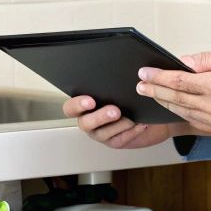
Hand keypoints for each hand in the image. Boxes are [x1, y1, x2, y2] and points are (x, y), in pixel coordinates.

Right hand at [62, 94, 193, 148]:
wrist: (139, 111)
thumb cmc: (121, 95)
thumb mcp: (113, 87)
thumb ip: (108, 83)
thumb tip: (113, 69)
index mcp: (82, 107)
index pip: (70, 108)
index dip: (77, 105)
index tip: (90, 101)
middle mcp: (88, 121)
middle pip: (85, 123)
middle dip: (100, 117)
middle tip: (115, 111)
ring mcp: (99, 133)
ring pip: (103, 133)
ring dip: (118, 125)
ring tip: (131, 118)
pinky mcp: (114, 141)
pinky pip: (120, 139)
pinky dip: (131, 131)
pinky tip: (139, 124)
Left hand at [136, 51, 210, 138]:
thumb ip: (208, 60)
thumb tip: (185, 63)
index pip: (178, 81)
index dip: (158, 77)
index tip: (144, 73)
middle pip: (176, 99)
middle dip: (154, 91)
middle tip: (141, 85)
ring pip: (183, 113)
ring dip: (165, 104)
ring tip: (152, 95)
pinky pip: (195, 124)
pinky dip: (181, 116)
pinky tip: (173, 110)